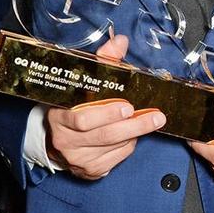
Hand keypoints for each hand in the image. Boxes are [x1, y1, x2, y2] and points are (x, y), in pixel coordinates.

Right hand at [45, 33, 165, 178]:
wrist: (58, 136)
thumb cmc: (73, 104)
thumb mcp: (84, 80)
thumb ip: (103, 61)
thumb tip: (120, 41)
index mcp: (59, 116)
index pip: (81, 119)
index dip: (106, 113)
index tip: (128, 106)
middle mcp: (65, 140)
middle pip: (104, 135)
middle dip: (134, 125)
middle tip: (155, 117)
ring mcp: (77, 158)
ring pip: (112, 147)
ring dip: (134, 134)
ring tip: (150, 121)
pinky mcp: (89, 171)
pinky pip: (115, 158)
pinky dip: (128, 146)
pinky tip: (132, 135)